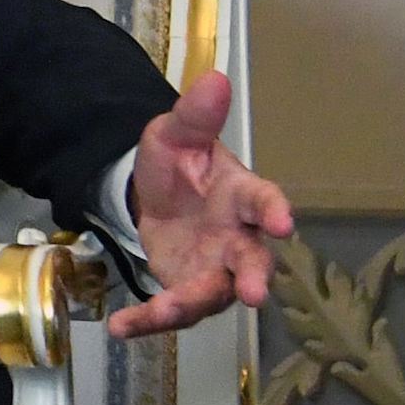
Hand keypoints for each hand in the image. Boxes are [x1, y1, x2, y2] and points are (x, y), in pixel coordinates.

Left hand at [109, 70, 293, 338]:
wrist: (153, 194)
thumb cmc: (180, 164)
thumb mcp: (176, 134)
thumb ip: (195, 115)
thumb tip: (214, 77)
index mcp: (242, 196)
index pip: (265, 202)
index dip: (276, 212)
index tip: (284, 223)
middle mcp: (238, 239)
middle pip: (253, 262)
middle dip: (253, 278)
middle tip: (252, 292)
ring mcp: (214, 269)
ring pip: (212, 294)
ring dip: (191, 304)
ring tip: (164, 311)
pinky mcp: (185, 289)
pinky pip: (171, 310)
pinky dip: (148, 321)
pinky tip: (121, 327)